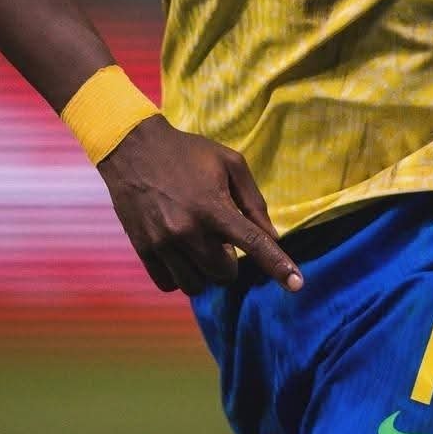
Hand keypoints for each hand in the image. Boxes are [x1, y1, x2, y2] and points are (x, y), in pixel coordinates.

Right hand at [96, 115, 303, 295]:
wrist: (135, 148)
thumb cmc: (189, 153)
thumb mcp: (229, 164)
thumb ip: (253, 201)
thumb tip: (272, 236)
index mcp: (214, 206)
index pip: (253, 244)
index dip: (278, 266)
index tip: (297, 285)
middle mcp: (188, 230)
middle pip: (224, 274)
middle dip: (230, 262)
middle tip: (222, 237)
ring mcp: (163, 243)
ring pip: (197, 285)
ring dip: (205, 272)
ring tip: (201, 246)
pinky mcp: (143, 250)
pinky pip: (170, 284)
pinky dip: (181, 276)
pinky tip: (182, 254)